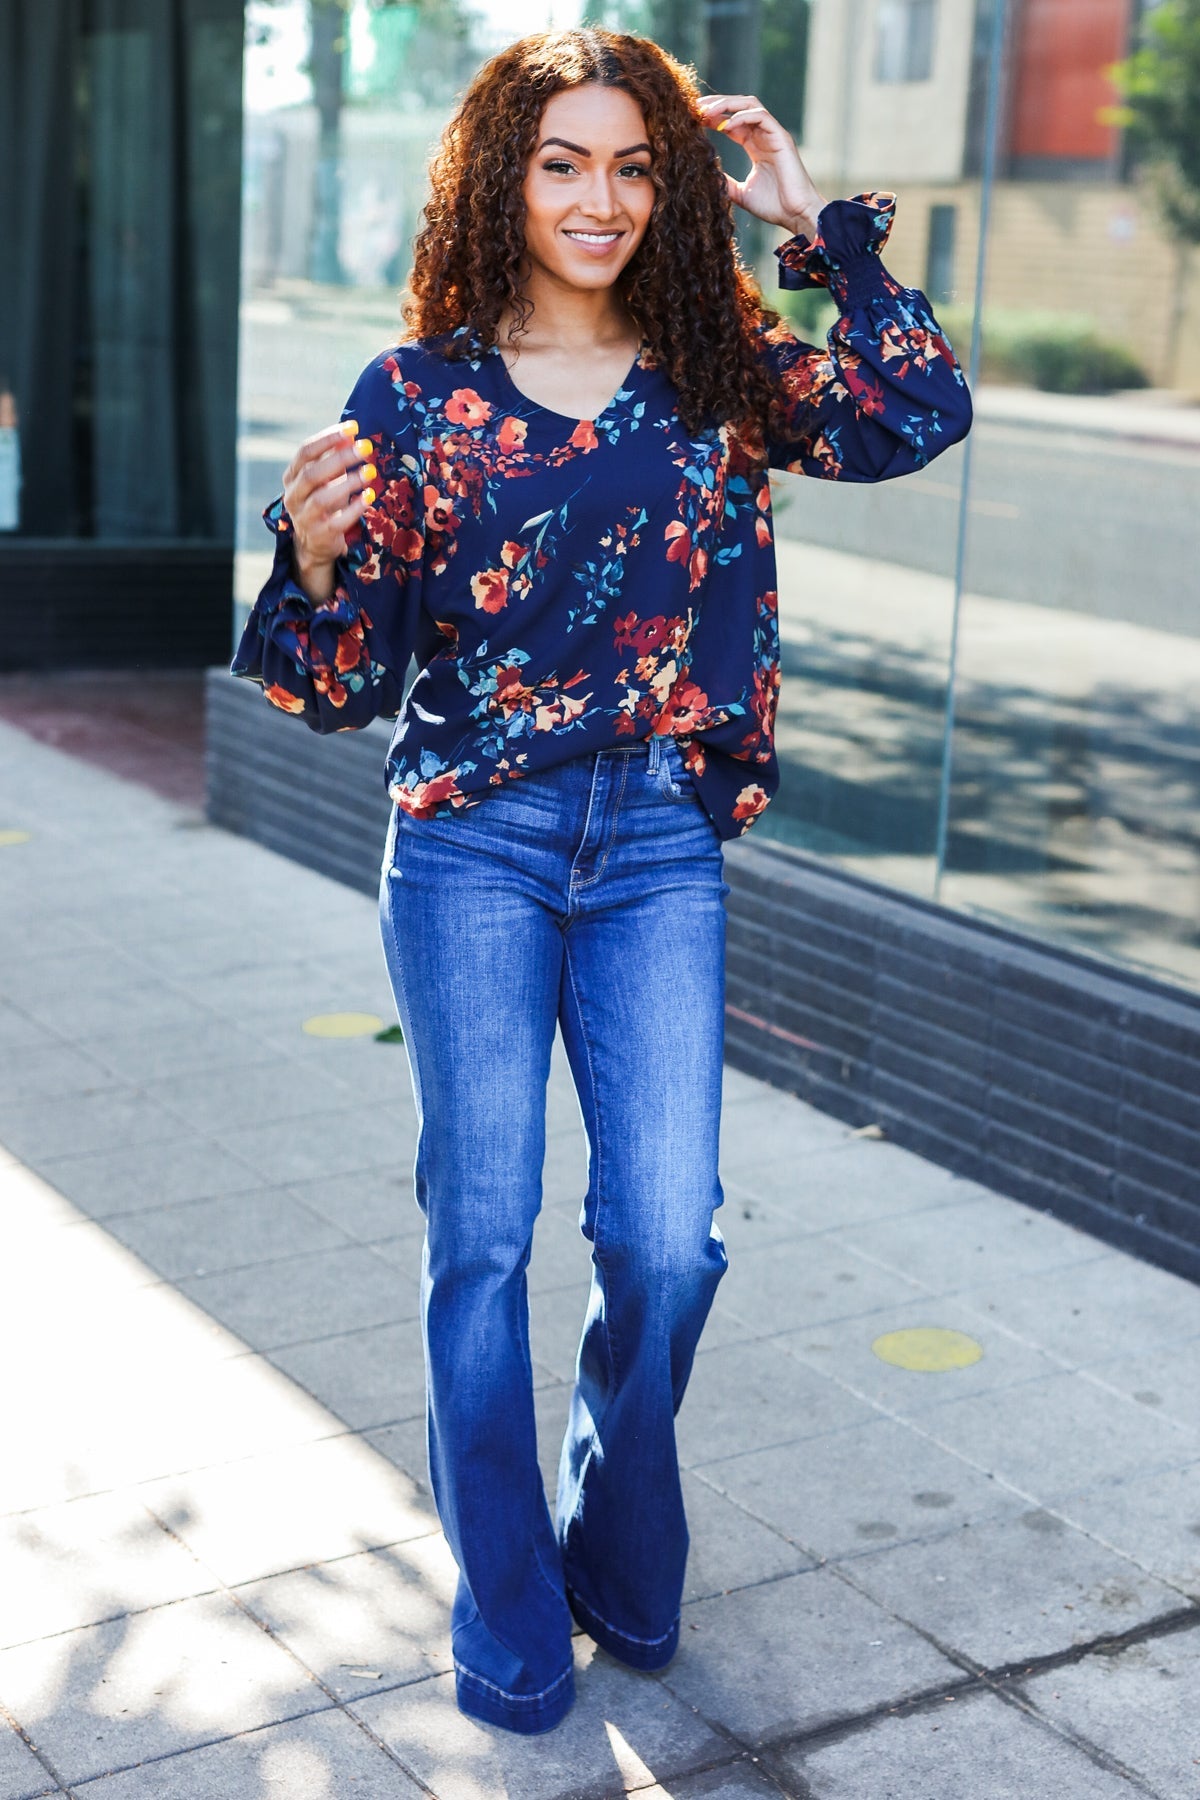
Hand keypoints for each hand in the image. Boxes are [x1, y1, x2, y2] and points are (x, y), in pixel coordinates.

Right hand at [281, 421, 377, 601]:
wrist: (314, 543)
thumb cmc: (322, 501)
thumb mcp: (325, 478)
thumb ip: (334, 457)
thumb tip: (351, 435)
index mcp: (292, 476)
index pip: (305, 452)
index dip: (328, 439)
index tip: (352, 429)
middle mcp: (293, 496)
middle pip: (312, 473)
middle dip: (339, 458)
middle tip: (365, 448)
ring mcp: (304, 518)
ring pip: (322, 498)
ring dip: (348, 483)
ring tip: (370, 472)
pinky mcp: (320, 535)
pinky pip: (337, 522)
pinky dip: (354, 509)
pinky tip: (369, 496)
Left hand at [697, 93, 825, 239]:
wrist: (796, 214)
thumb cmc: (773, 206)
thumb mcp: (741, 193)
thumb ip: (725, 182)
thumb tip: (704, 177)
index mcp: (755, 146)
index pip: (731, 122)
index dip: (713, 117)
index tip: (693, 118)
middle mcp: (764, 136)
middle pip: (738, 107)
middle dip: (717, 104)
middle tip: (695, 107)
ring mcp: (773, 134)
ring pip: (750, 105)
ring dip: (727, 105)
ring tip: (707, 112)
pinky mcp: (782, 138)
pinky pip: (761, 116)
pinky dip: (743, 117)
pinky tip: (726, 125)